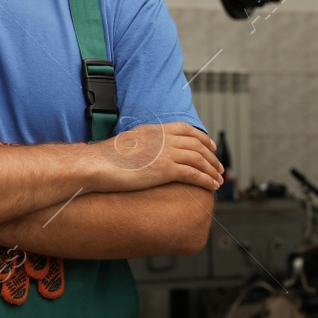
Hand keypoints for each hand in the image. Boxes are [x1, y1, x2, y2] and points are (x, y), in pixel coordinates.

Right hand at [88, 122, 223, 192]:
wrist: (98, 164)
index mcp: (155, 130)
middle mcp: (163, 139)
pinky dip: (206, 180)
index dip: (202, 138)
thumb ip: (143, 144)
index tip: (210, 146)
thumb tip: (146, 152)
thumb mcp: (129, 142)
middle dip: (212, 157)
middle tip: (220, 167)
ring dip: (212, 170)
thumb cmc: (106, 158)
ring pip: (199, 160)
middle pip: (197, 145)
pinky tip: (212, 187)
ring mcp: (166, 153)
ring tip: (219, 180)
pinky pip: (194, 174)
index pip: (186, 130)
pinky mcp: (165, 169)